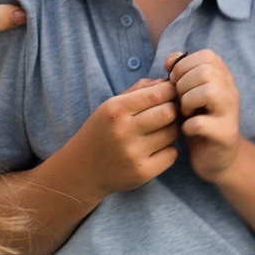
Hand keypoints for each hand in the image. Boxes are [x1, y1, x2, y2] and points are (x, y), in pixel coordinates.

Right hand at [66, 79, 180, 195]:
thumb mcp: (111, 106)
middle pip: (169, 112)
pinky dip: (168, 150)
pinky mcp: (142, 173)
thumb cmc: (100, 132)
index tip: (169, 94)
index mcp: (115, 110)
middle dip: (172, 110)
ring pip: (172, 133)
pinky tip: (154, 150)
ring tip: (158, 131)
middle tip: (166, 113)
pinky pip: (171, 154)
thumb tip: (166, 82)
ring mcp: (133, 154)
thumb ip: (138, 90)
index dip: (170, 91)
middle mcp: (123, 131)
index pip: (157, 94)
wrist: (81, 170)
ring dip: (170, 130)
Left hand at [165, 50, 242, 178]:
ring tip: (185, 113)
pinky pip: (201, 123)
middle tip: (179, 100)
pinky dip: (188, 126)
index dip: (185, 65)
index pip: (207, 56)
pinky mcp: (225, 135)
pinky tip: (187, 130)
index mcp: (223, 79)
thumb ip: (182, 74)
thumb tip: (171, 59)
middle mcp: (231, 93)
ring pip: (209, 92)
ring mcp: (230, 114)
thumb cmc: (198, 122)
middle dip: (184, 84)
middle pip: (207, 72)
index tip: (175, 81)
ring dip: (188, 101)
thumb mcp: (188, 94)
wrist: (216, 158)